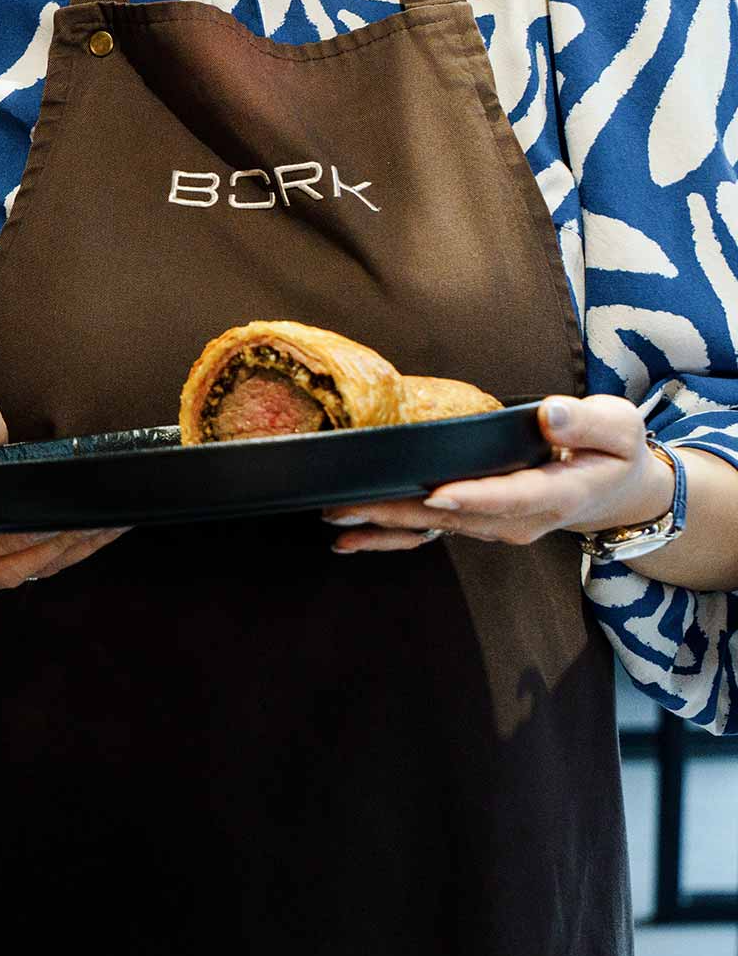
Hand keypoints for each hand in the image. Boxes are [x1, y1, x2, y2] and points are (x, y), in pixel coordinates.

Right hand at [0, 391, 127, 588]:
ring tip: (106, 524)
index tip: (65, 513)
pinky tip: (99, 533)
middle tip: (97, 516)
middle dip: (58, 541)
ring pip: (27, 570)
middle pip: (10, 560)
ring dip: (70, 551)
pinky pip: (37, 571)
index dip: (26, 529)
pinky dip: (72, 555)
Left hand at [324, 395, 673, 552]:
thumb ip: (585, 422)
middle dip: (402, 512)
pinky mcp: (475, 524)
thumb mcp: (618, 427)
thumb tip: (549, 415)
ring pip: (434, 528)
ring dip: (384, 525)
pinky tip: (347, 540)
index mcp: (555, 495)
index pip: (508, 497)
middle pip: (455, 517)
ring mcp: (493, 527)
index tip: (436, 494)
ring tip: (337, 517)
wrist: (614, 489)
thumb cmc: (613, 452)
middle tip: (351, 504)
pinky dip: (388, 538)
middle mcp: (518, 520)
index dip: (472, 497)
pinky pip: (429, 533)